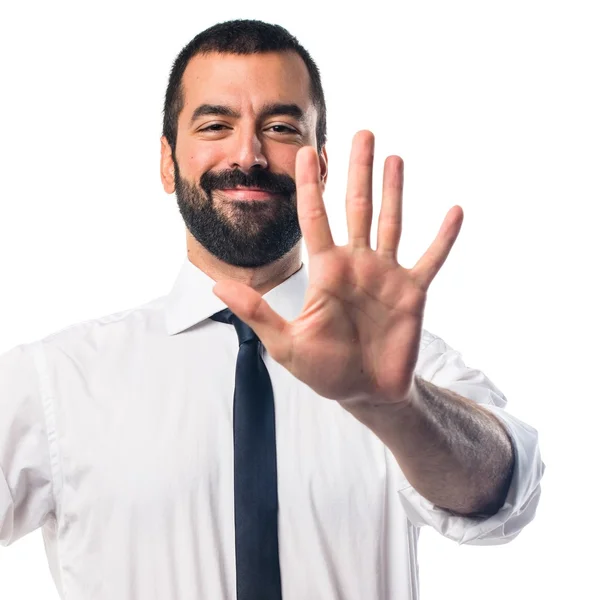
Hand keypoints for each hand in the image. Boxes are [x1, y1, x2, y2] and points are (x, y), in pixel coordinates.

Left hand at [212, 131, 462, 407]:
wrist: (366, 392)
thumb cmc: (326, 370)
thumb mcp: (286, 344)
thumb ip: (257, 312)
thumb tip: (217, 286)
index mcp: (326, 271)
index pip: (315, 219)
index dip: (309, 186)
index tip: (304, 152)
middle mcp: (357, 264)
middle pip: (356, 207)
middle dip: (358, 171)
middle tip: (362, 133)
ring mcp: (386, 275)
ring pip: (391, 222)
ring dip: (394, 190)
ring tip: (394, 157)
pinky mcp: (413, 292)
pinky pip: (431, 258)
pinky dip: (443, 237)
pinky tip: (454, 210)